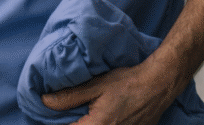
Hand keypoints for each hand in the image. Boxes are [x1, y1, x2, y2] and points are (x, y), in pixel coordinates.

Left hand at [41, 64, 177, 124]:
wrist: (158, 85)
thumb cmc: (128, 83)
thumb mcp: (96, 85)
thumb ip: (70, 96)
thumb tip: (45, 101)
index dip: (58, 123)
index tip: (53, 117)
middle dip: (75, 122)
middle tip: (72, 114)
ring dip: (87, 123)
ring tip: (86, 114)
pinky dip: (98, 124)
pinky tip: (98, 117)